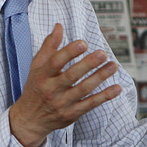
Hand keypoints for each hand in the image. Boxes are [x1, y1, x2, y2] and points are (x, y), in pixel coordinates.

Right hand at [9, 23, 121, 146]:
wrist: (30, 120)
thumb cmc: (35, 88)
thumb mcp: (37, 67)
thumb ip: (49, 46)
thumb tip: (59, 26)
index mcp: (42, 75)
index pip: (55, 62)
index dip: (69, 52)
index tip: (83, 43)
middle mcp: (51, 90)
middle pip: (71, 75)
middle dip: (88, 64)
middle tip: (103, 54)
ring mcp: (62, 103)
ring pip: (84, 89)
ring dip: (100, 77)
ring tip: (113, 66)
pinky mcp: (72, 114)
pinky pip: (90, 104)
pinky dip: (105, 96)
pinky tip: (117, 88)